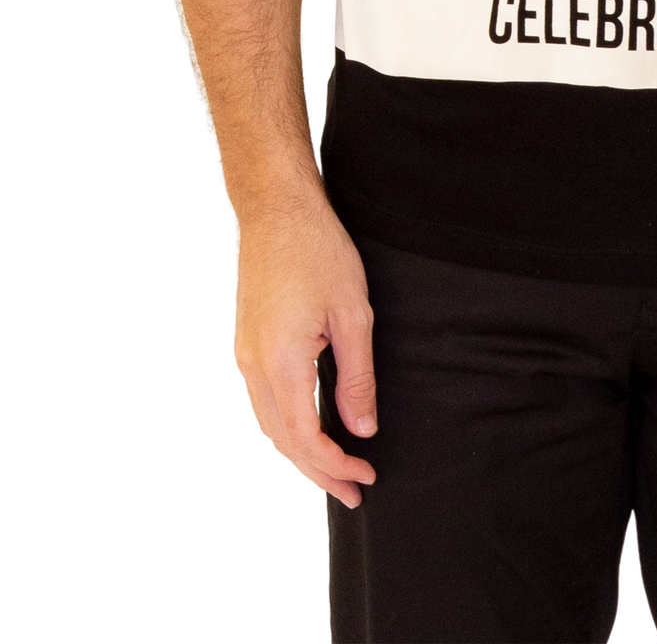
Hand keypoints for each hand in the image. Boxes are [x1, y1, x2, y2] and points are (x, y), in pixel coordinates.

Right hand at [234, 192, 377, 508]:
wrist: (276, 209)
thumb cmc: (319, 251)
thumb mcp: (353, 314)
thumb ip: (357, 377)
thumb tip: (363, 429)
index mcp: (279, 363)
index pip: (305, 438)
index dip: (335, 465)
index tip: (366, 477)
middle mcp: (252, 366)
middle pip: (282, 441)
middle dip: (319, 471)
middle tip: (355, 492)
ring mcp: (244, 354)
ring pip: (269, 424)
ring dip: (301, 452)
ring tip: (336, 469)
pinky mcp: (246, 342)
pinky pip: (263, 401)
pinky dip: (287, 426)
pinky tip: (311, 428)